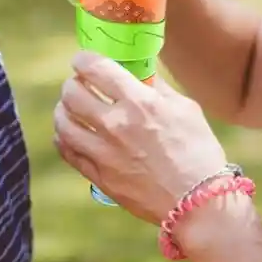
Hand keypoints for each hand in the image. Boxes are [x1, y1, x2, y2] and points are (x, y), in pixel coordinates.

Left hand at [53, 51, 228, 224]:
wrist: (199, 202)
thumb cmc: (198, 152)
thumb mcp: (185, 108)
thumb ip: (157, 86)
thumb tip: (139, 69)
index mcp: (140, 103)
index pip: (96, 68)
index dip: (83, 59)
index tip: (83, 60)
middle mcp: (116, 125)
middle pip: (72, 93)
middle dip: (73, 84)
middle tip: (78, 84)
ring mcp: (104, 153)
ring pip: (63, 122)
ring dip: (63, 110)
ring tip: (69, 108)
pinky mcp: (99, 176)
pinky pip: (67, 151)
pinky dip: (63, 137)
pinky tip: (70, 133)